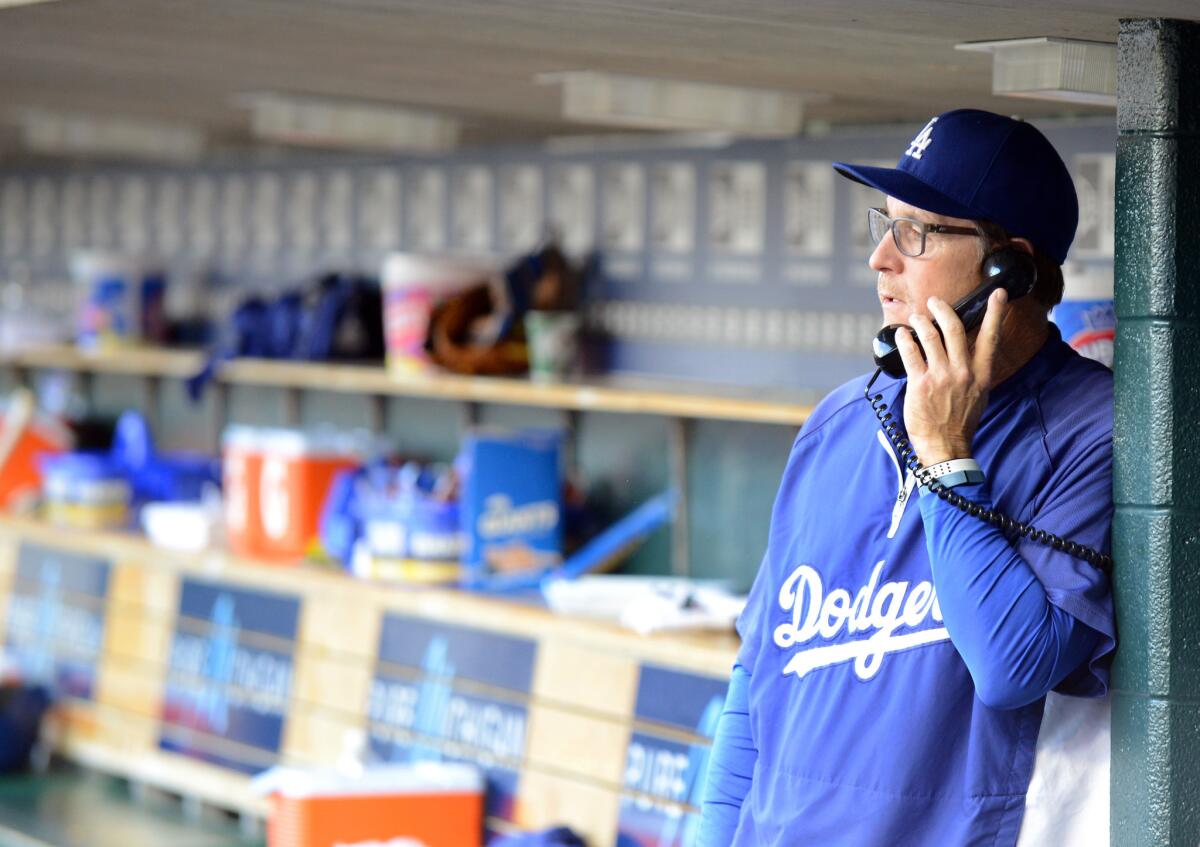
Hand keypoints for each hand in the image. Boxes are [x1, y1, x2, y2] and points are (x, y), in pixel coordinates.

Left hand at [894, 289, 1007, 465]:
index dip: (996, 313)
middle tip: (934, 301)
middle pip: (954, 328)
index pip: (991, 337)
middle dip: (943, 309)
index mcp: (981, 373)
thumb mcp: (978, 394)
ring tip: (915, 318)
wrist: (946, 447)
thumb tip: (966, 352)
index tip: (998, 293)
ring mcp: (941, 377)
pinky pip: (911, 352)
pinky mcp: (920, 383)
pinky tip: (902, 335)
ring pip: (930, 336)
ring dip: (920, 322)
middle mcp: (963, 371)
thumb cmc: (960, 421)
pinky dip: (905, 339)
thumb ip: (974, 371)